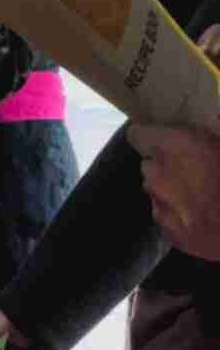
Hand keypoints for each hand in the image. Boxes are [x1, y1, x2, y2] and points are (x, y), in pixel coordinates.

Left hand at [127, 119, 219, 259]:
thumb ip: (219, 127)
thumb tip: (214, 117)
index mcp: (174, 148)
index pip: (138, 134)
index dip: (149, 135)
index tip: (159, 137)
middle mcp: (158, 174)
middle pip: (149, 164)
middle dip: (165, 165)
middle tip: (193, 169)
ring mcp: (160, 205)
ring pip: (156, 191)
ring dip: (171, 190)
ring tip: (201, 195)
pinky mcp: (169, 232)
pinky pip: (167, 216)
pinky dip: (179, 215)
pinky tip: (203, 216)